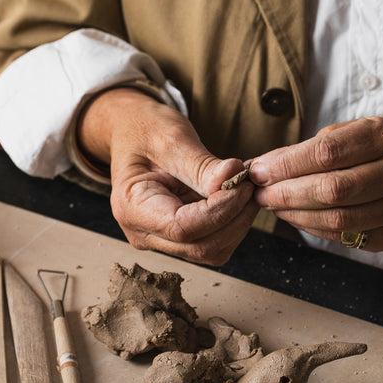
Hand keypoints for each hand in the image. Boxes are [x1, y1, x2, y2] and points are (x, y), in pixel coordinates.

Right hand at [77, 87, 258, 264]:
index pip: (182, 228)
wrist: (133, 132)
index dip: (219, 211)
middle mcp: (143, 232)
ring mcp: (160, 239)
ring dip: (237, 223)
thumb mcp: (172, 139)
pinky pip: (213, 242)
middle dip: (235, 218)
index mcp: (132, 209)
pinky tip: (237, 197)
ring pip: (211, 250)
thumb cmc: (146, 131)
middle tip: (251, 183)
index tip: (243, 184)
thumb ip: (202, 165)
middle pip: (200, 246)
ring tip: (246, 187)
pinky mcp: (178, 237)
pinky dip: (232, 223)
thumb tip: (234, 177)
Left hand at [246, 116, 382, 251]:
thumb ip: (311, 147)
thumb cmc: (382, 149)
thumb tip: (264, 165)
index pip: (329, 152)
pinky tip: (297, 217)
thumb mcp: (356, 132)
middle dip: (287, 193)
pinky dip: (314, 229)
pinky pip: (345, 237)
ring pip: (338, 220)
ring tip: (273, 206)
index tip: (259, 170)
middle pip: (332, 190)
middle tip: (260, 193)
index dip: (287, 164)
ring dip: (296, 215)